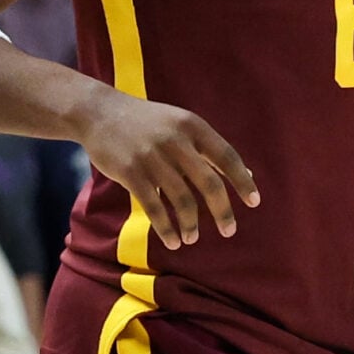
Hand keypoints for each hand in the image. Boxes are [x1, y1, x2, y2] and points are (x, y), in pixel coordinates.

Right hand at [75, 88, 256, 245]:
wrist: (99, 112)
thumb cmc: (147, 123)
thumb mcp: (180, 125)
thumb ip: (209, 149)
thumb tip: (248, 175)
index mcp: (192, 126)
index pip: (226, 156)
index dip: (242, 181)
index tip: (254, 203)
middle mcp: (174, 140)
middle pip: (208, 183)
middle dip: (222, 211)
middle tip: (230, 231)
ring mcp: (151, 156)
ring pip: (181, 199)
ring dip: (191, 224)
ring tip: (192, 238)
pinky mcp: (130, 172)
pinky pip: (154, 207)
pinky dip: (166, 228)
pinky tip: (172, 240)